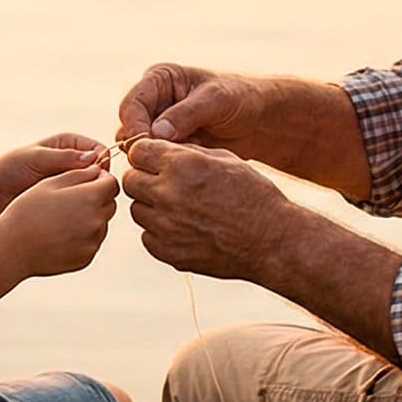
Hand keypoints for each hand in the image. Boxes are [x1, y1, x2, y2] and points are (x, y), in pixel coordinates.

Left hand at [0, 132, 106, 199]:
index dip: (102, 162)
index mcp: (69, 143)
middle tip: (89, 193)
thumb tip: (93, 158)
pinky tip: (75, 212)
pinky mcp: (67, 199)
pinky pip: (83, 202)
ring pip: (93, 188)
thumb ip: (63, 157)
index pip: (98, 150)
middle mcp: (73, 161)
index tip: (98, 176)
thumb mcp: (35, 158)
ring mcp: (71, 181)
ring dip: (90, 195)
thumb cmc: (9, 170)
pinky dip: (82, 206)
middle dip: (98, 181)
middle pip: (100, 170)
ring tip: (79, 203)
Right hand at [0, 165, 118, 278]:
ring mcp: (93, 241)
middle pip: (109, 204)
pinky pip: (92, 241)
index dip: (99, 179)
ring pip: (102, 224)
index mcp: (90, 197)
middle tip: (70, 201)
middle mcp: (97, 220)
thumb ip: (78, 174)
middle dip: (96, 199)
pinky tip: (61, 235)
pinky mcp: (87, 257)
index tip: (84, 182)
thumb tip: (98, 170)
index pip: (111, 183)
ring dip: (90, 218)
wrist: (13, 248)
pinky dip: (83, 237)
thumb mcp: (49, 183)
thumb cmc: (27, 212)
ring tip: (62, 220)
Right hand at [116, 64, 268, 155]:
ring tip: (178, 163)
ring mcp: (158, 124)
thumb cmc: (240, 99)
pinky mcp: (166, 145)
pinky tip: (183, 169)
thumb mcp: (216, 101)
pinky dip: (163, 166)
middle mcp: (153, 101)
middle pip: (128, 127)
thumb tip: (156, 132)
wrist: (259, 121)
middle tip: (160, 162)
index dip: (134, 127)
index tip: (145, 147)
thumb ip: (186, 114)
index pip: (131, 104)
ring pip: (137, 147)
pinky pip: (153, 159)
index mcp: (159, 80)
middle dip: (141, 146)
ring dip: (152, 158)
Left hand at [119, 138, 291, 280]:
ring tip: (177, 207)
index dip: (146, 154)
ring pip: (137, 210)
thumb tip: (160, 149)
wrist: (271, 241)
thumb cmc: (254, 195)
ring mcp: (166, 227)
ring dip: (151, 206)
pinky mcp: (169, 253)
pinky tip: (182, 228)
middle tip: (164, 183)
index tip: (156, 160)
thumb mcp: (225, 159)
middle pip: (130, 181)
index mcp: (183, 166)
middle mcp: (168, 195)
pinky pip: (148, 236)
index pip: (138, 151)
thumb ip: (188, 152)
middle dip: (144, 178)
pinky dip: (159, 231)